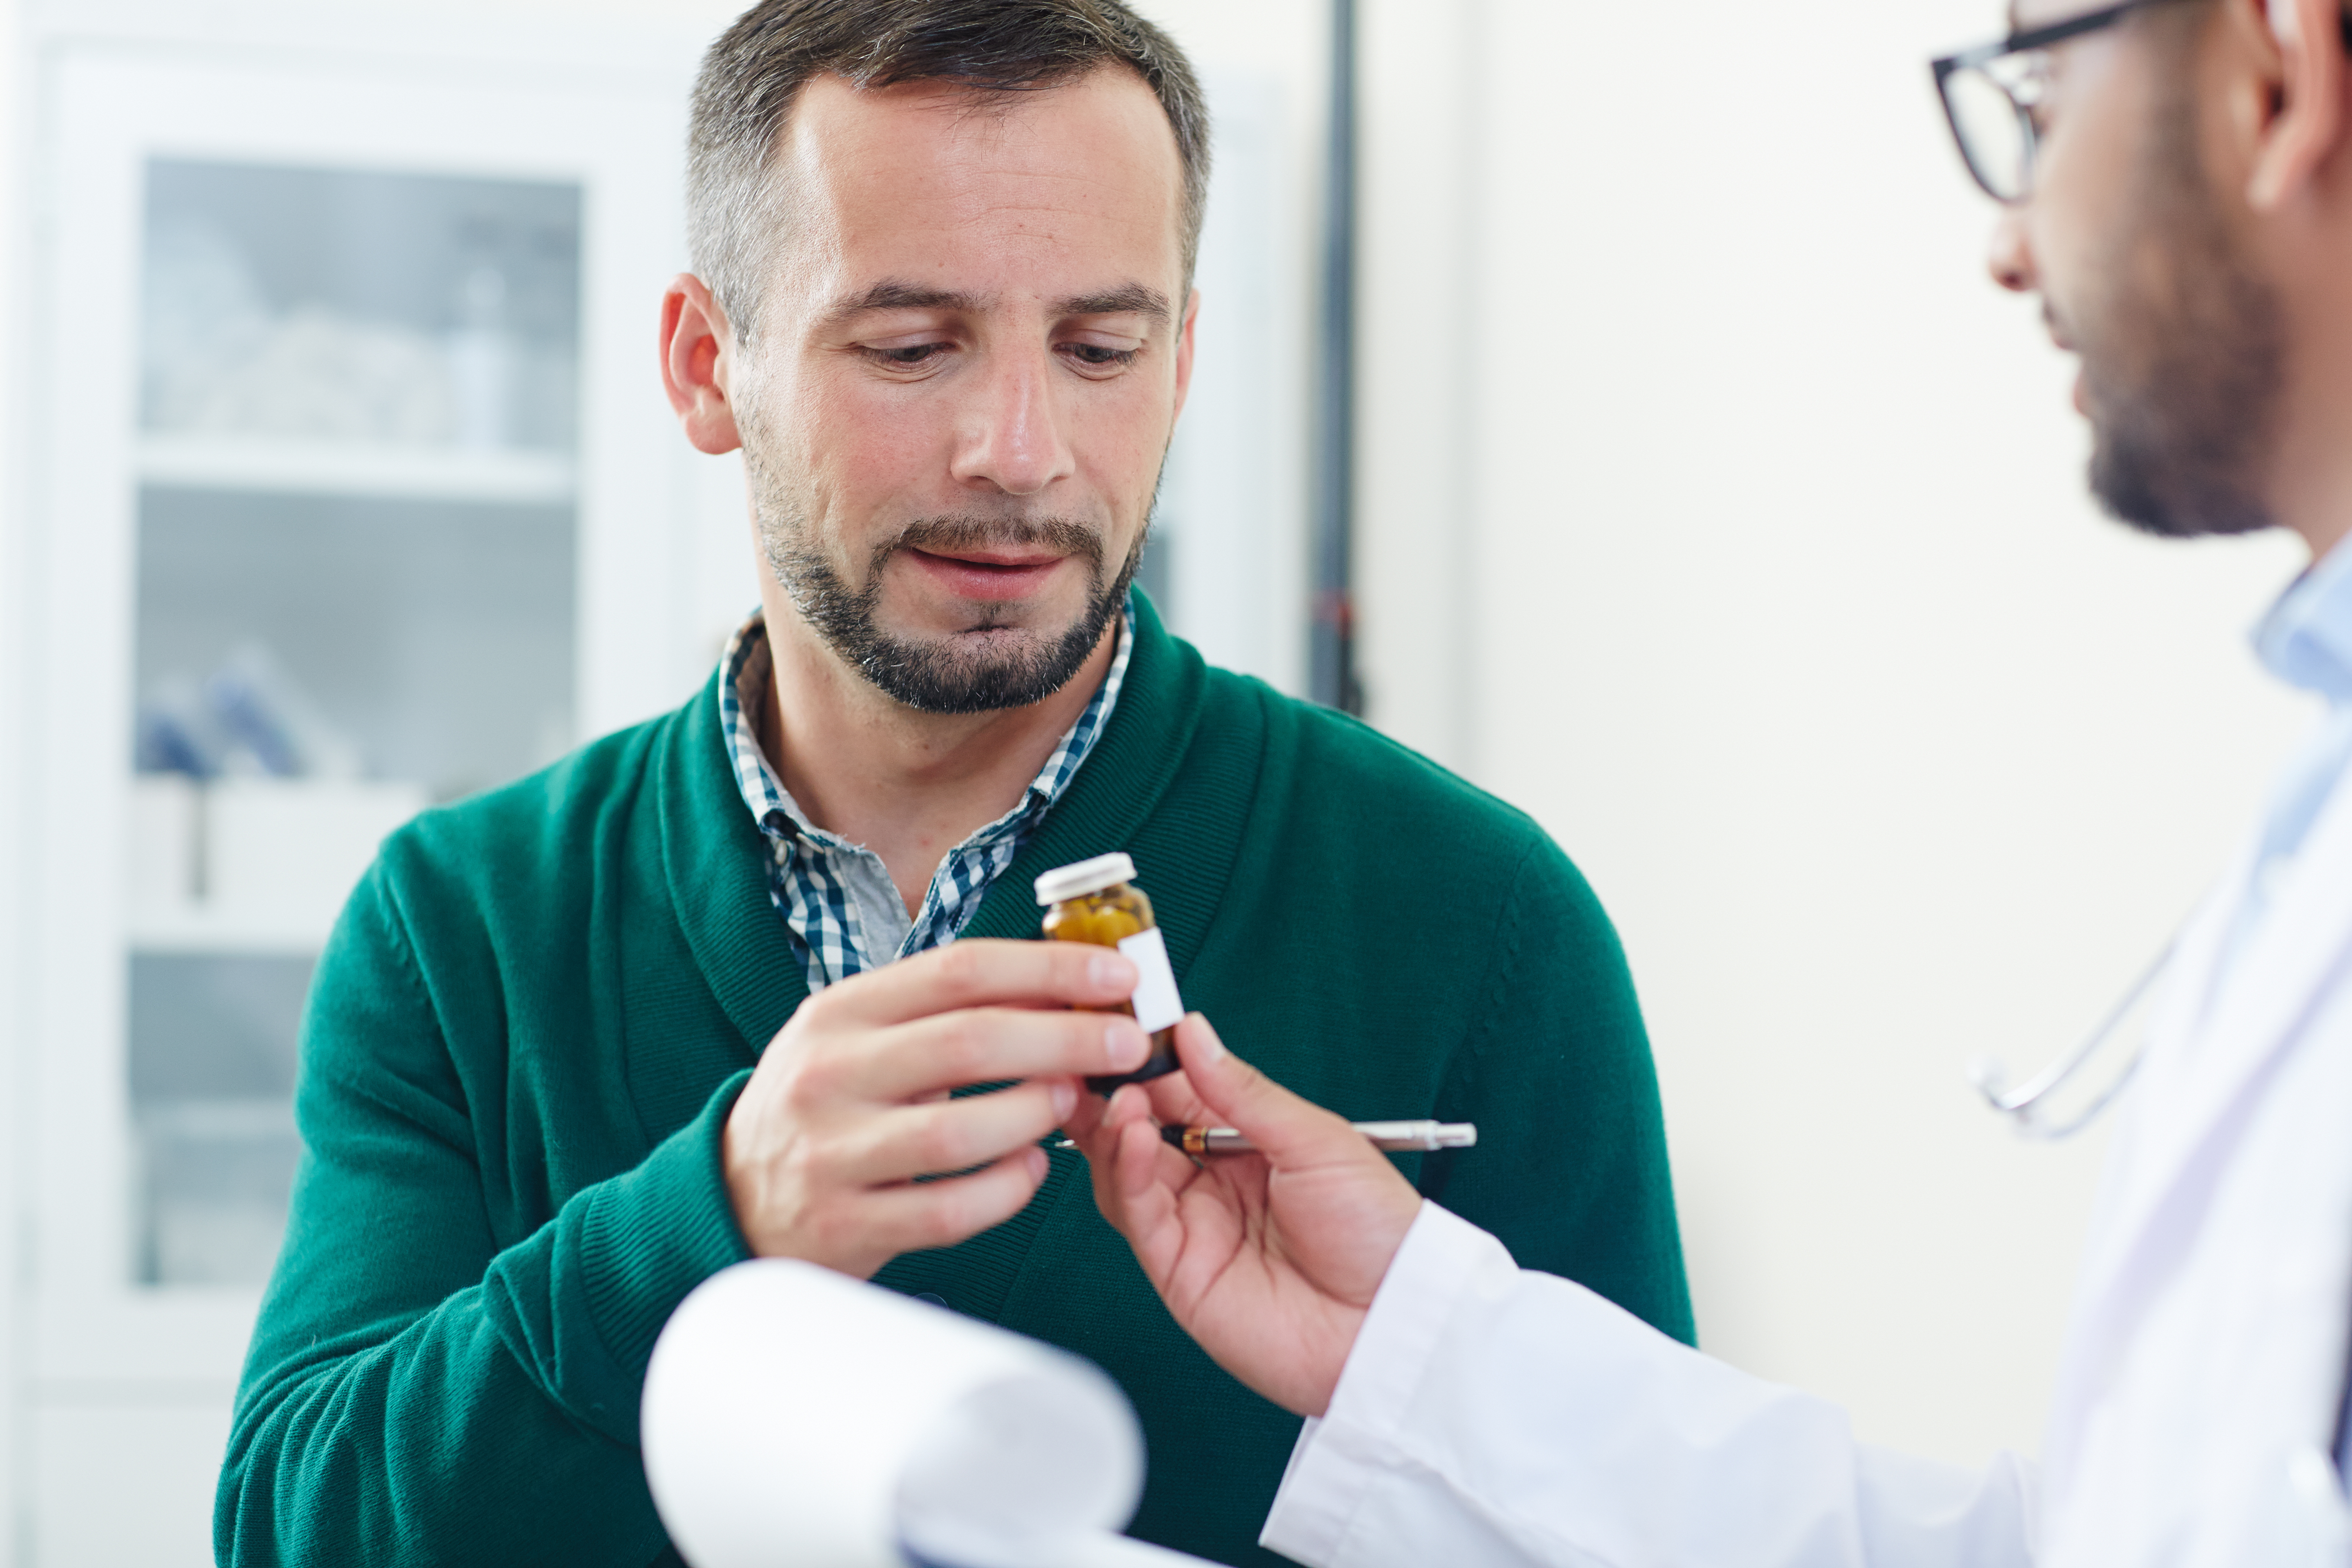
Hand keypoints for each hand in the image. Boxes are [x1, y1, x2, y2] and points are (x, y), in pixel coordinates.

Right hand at [724, 939, 1150, 1277]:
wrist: (731, 1196)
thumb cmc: (829, 1104)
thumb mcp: (863, 1037)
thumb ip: (947, 1011)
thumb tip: (1067, 987)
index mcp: (841, 1011)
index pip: (958, 970)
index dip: (1048, 968)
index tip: (1117, 973)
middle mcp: (828, 1073)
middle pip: (969, 1042)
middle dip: (1066, 1038)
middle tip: (1126, 1043)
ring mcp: (830, 1153)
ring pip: (958, 1131)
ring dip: (1035, 1115)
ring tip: (1074, 1105)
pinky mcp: (842, 1225)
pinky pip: (947, 1211)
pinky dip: (1005, 1190)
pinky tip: (1031, 1171)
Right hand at [1064, 1014, 1421, 1416]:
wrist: (1393, 1320)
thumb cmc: (1376, 1230)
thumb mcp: (1316, 1139)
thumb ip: (1243, 1091)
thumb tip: (1194, 1032)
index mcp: (1249, 1147)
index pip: (1182, 1094)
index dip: (1153, 1063)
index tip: (1127, 1029)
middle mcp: (1214, 1185)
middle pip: (1143, 1132)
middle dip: (1116, 1095)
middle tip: (1097, 1061)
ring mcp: (1193, 1229)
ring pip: (1126, 1173)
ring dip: (1114, 1130)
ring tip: (1118, 1098)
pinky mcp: (1178, 1272)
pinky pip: (1139, 1216)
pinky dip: (1128, 1174)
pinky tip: (1133, 1138)